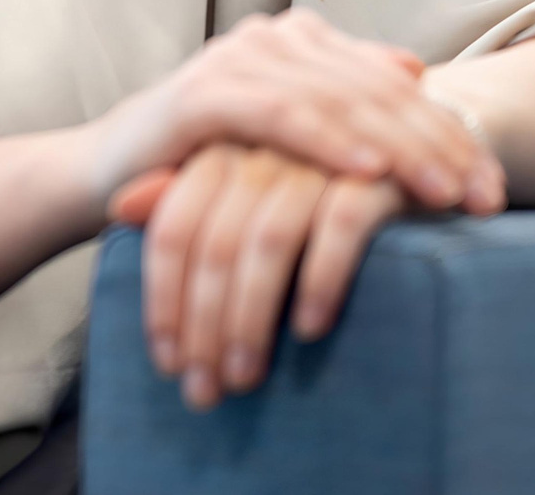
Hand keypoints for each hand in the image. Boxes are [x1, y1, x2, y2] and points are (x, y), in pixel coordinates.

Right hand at [89, 10, 504, 216]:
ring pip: (338, 102)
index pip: (395, 85)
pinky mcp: (203, 93)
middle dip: (439, 146)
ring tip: (443, 192)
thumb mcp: (288, 136)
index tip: (496, 188)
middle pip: (377, 90)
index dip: (450, 134)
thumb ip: (346, 98)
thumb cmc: (208, 162)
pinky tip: (367, 173)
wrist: (109, 172)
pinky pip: (280, 116)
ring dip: (398, 150)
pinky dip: (327, 143)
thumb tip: (414, 65)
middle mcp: (273, 37)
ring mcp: (237, 58)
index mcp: (301, 40)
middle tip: (487, 197)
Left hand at [111, 142, 419, 409]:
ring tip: (246, 376)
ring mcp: (317, 158)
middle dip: (203, 326)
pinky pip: (341, 226)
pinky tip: (309, 328)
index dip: (163, 299)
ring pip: (266, 240)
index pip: (174, 229)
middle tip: (205, 390)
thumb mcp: (247, 183)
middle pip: (214, 244)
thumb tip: (119, 207)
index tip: (167, 363)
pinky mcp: (375, 171)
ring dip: (251, 317)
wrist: (415, 143)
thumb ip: (185, 193)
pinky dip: (321, 279)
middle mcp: (263, 150)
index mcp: (224, 152)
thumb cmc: (316, 177)